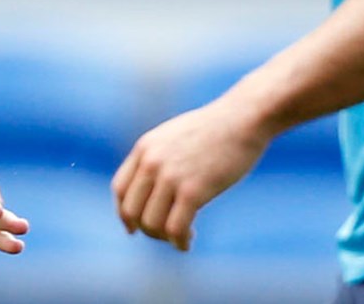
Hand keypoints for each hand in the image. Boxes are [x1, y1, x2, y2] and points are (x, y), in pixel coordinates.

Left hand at [111, 100, 272, 250]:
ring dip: (163, 237)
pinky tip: (187, 244)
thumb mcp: (175, 135)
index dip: (124, 213)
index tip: (133, 228)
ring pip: (151, 223)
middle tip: (164, 235)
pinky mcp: (193, 191)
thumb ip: (160, 156)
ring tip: (180, 237)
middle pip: (131, 210)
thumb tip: (155, 182)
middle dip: (144, 229)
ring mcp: (170, 177)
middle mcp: (151, 162)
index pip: (120, 189)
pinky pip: (176, 228)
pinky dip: (179, 242)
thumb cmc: (216, 129)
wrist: (243, 119)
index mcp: (145, 148)